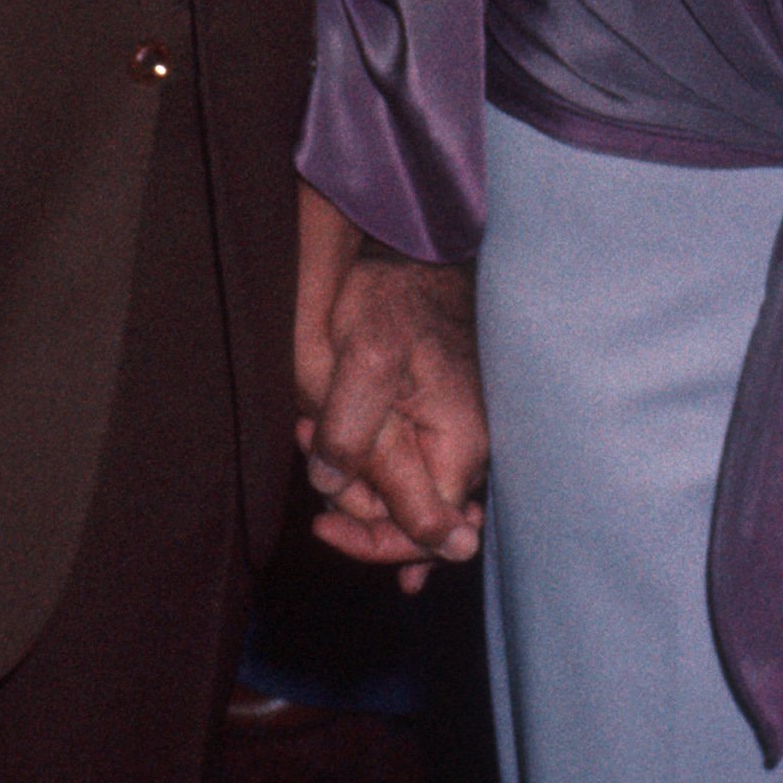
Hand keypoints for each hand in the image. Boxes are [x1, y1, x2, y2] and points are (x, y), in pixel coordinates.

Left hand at [294, 184, 486, 591]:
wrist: (413, 244)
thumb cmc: (393, 294)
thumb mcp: (367, 360)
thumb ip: (360, 438)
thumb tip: (336, 495)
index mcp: (462, 445)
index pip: (426, 535)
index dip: (371, 538)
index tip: (321, 521)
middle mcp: (473, 447)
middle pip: (413, 519)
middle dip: (356, 497)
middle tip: (309, 444)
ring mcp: (462, 431)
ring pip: (405, 489)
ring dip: (355, 473)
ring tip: (311, 427)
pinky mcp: (444, 415)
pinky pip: (412, 464)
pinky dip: (373, 466)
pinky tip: (345, 459)